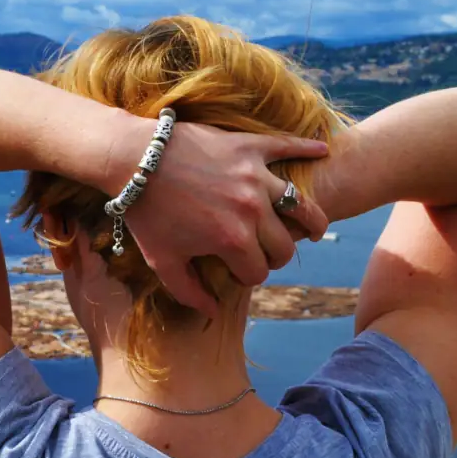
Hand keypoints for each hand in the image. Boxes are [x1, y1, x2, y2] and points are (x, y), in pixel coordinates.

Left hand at [118, 122, 329, 317]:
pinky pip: (288, 146)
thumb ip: (189, 291)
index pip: (258, 272)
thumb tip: (213, 311)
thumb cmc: (146, 212)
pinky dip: (308, 148)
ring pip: (301, 205)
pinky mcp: (250, 146)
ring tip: (311, 228)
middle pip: (284, 246)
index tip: (234, 271)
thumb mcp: (162, 260)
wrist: (133, 158)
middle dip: (275, 256)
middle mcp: (252, 210)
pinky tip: (323, 150)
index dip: (246, 276)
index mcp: (233, 240)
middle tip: (263, 253)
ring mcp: (255, 176)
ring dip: (310, 220)